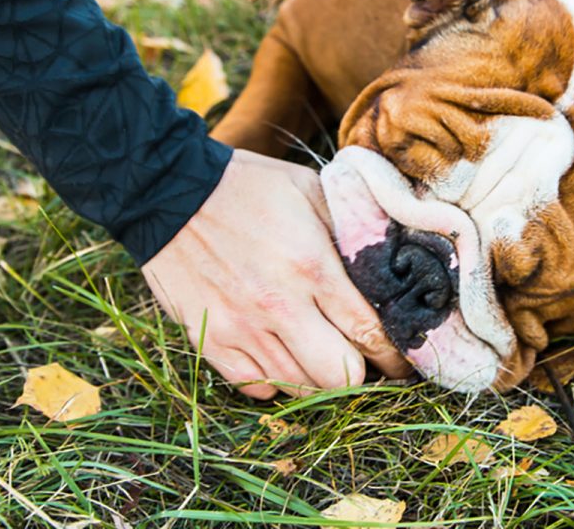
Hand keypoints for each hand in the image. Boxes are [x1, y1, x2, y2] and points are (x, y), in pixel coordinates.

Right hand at [141, 149, 410, 398]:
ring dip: (319, 377)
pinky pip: (256, 386)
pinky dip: (276, 379)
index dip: (394, 355)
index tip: (404, 359)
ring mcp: (241, 329)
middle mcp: (278, 306)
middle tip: (366, 361)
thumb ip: (352, 228)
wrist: (169, 192)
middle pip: (339, 376)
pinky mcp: (209, 341)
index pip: (369, 332)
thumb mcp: (313, 191)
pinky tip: (283, 353)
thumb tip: (394, 257)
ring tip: (325, 355)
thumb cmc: (250, 187)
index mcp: (311, 266)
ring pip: (298, 387)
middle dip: (362, 374)